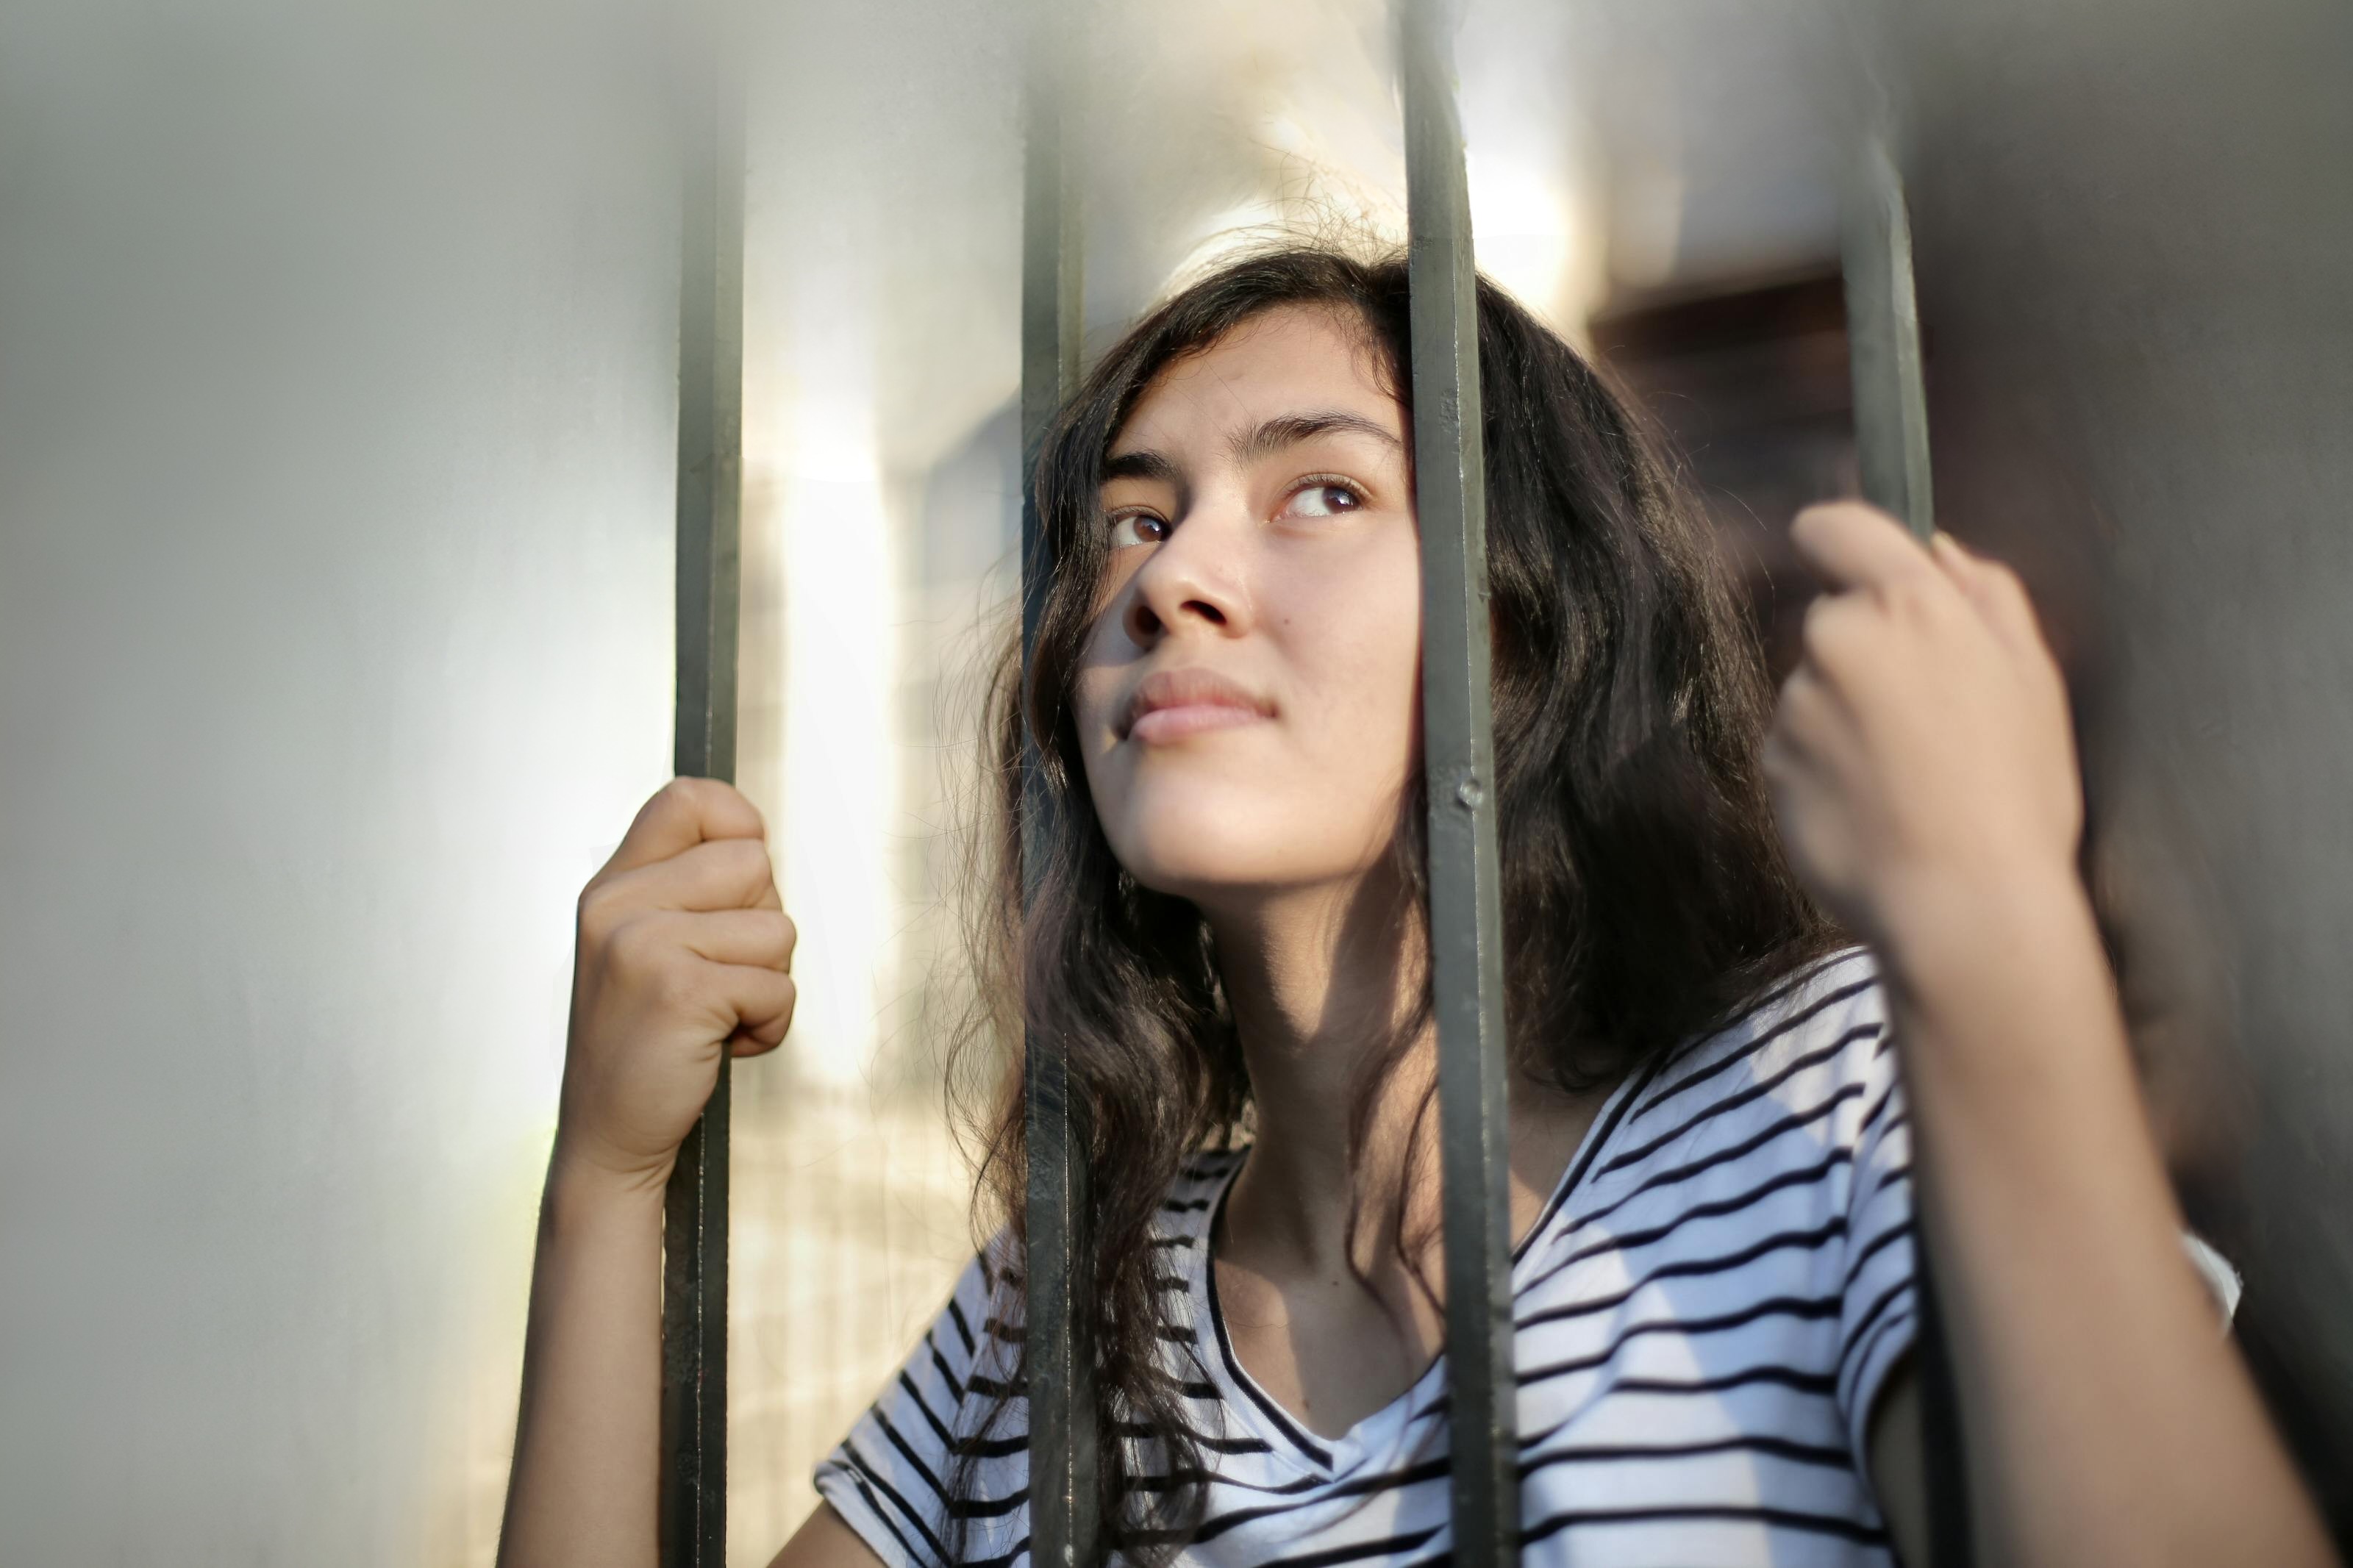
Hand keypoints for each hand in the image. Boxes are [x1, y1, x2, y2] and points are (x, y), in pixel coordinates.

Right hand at [556, 777, 795, 1189]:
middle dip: (761, 925)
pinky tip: (720, 1046)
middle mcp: (619, 905)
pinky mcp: (680, 990)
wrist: (607, 1137)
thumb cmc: (643, 1045)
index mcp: (612, 886)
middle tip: (719, 976)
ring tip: (717, 1016)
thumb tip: (754, 844)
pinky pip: (777, 986)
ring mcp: (644, 944)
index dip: (739, 826)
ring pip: (777, 928)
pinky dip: (768, 1025)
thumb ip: (683, 891)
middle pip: (754, 863)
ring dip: (768, 983)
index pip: (689, 798)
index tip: (742, 886)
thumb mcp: (640, 948)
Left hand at [1762, 502, 2084, 955]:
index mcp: (1907, 604)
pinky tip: (1875, 807)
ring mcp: (1794, 704)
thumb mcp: (2033, 677)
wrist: (1964, 904)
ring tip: (1908, 775)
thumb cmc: (2016, 791)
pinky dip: (1824, 767)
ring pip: (1814, 687)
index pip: (1835, 527)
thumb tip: (1936, 548)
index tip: (1855, 567)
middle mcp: (1835, 640)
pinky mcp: (1769, 762)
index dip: (1841, 542)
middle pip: (1832, 618)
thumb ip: (1985, 594)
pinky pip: (1796, 746)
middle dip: (1867, 649)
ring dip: (1846, 714)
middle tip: (1927, 716)